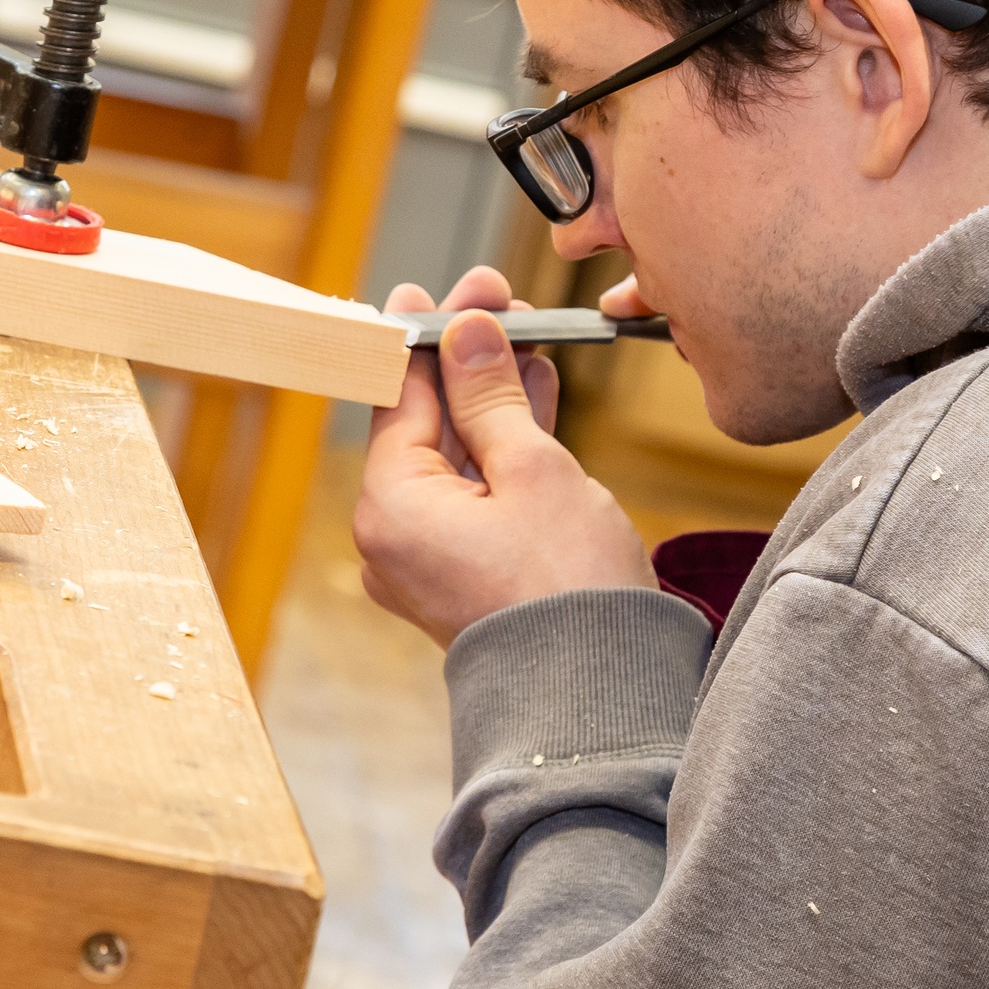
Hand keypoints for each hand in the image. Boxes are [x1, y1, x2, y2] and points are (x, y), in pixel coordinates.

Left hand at [356, 266, 656, 646]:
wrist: (598, 697)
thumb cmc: (567, 590)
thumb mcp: (532, 469)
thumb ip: (492, 396)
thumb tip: (468, 334)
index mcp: (390, 506)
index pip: (399, 394)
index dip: (433, 334)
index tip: (457, 291)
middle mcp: (393, 536)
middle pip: (424, 424)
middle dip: (467, 362)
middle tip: (501, 302)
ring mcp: (427, 560)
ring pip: (454, 457)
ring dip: (491, 401)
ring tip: (527, 343)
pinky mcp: (464, 575)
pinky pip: (473, 495)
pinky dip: (501, 451)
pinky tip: (533, 400)